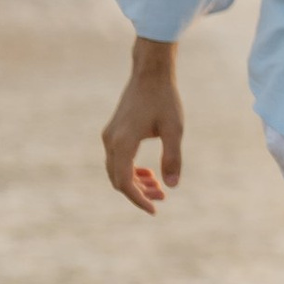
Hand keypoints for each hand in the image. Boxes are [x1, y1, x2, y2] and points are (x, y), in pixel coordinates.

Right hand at [102, 44, 182, 211]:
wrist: (150, 73)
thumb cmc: (164, 99)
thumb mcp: (174, 129)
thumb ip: (172, 158)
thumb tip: (172, 186)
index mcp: (123, 142)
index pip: (124, 182)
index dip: (138, 199)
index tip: (154, 209)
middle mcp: (111, 141)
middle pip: (118, 179)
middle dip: (138, 193)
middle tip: (161, 197)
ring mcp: (109, 136)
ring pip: (117, 170)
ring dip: (135, 182)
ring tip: (158, 187)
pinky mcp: (113, 131)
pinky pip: (117, 159)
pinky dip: (130, 170)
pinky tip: (148, 173)